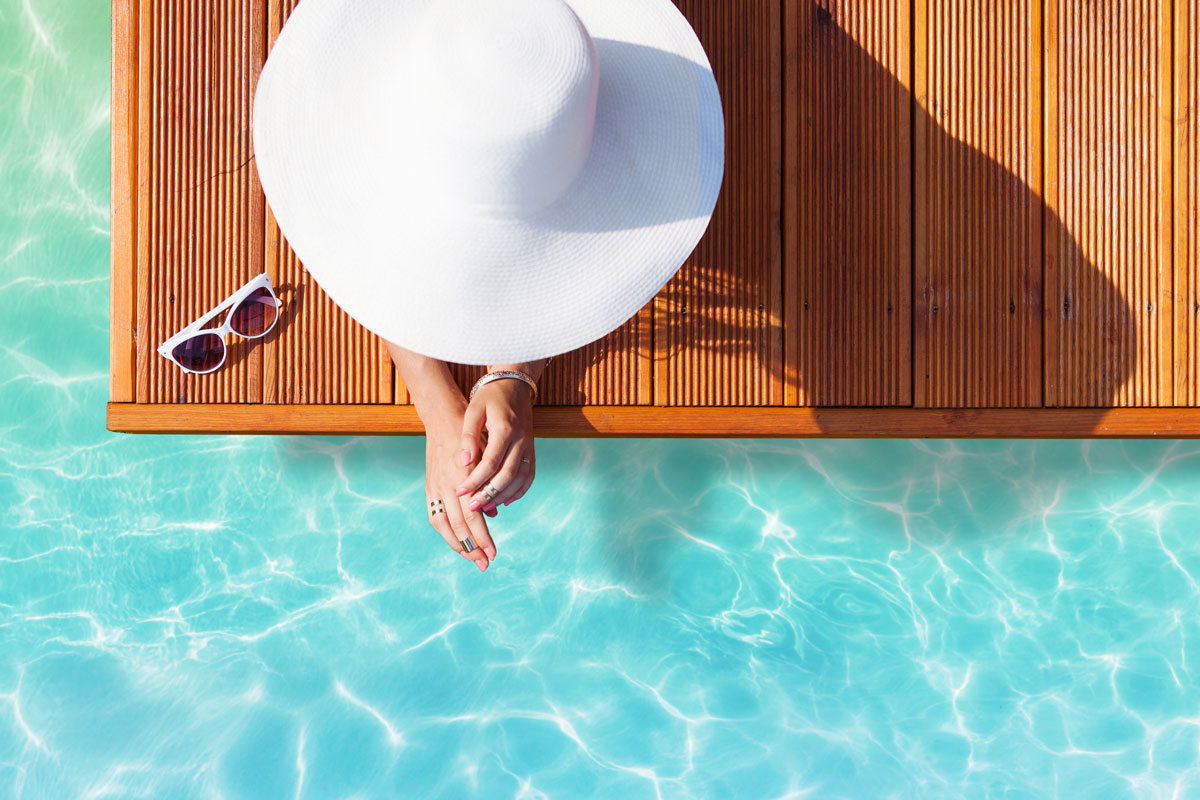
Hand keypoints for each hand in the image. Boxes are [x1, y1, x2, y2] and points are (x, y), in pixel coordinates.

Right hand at [422, 400, 498, 571]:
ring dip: (458, 544)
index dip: (483, 538)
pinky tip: (455, 541)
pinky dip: (445, 532)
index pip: (474, 518)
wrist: (445, 418)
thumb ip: (488, 487)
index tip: (494, 553)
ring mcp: (435, 487)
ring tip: (471, 557)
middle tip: (485, 563)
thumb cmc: (472, 437)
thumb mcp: (486, 458)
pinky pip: (434, 516)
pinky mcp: (430, 486)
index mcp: (463, 480)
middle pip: (459, 526)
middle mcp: (447, 486)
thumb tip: (493, 514)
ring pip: (444, 525)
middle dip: (473, 548)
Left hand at [456, 378, 535, 513]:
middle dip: (488, 494)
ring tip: (485, 507)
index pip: (490, 462)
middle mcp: (521, 440)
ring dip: (502, 495)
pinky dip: (519, 491)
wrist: (515, 386)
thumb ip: (468, 436)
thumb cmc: (490, 398)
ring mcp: (529, 446)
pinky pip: (529, 476)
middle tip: (471, 507)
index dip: (474, 480)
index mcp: (505, 429)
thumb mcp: (473, 411)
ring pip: (520, 479)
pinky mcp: (532, 451)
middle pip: (507, 474)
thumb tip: (463, 462)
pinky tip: (505, 501)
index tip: (459, 492)